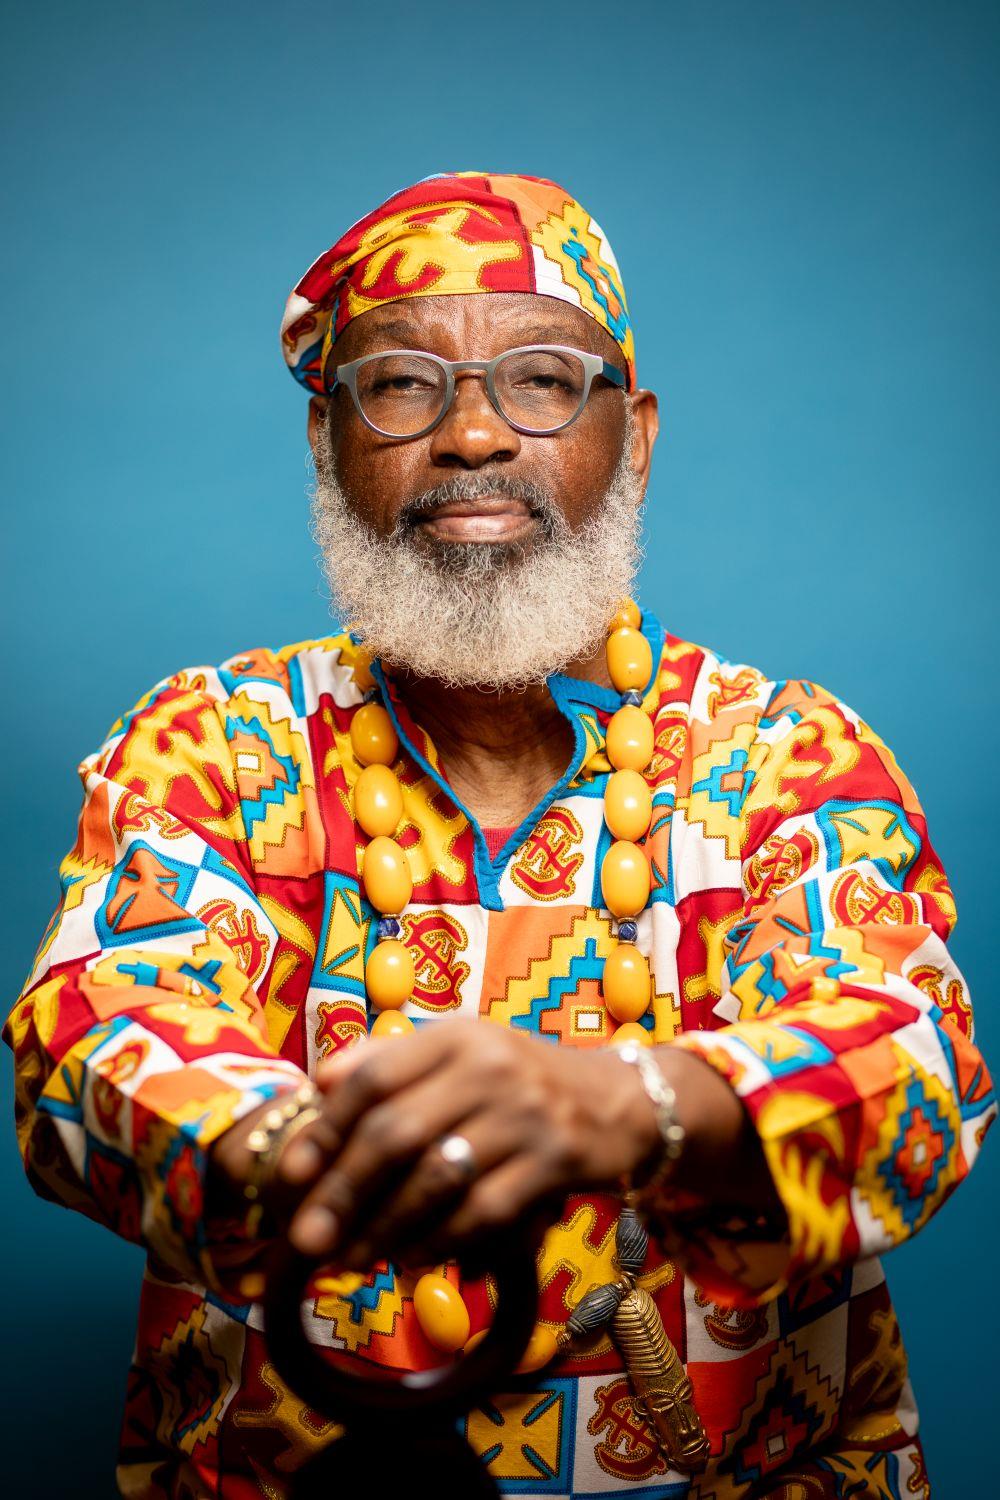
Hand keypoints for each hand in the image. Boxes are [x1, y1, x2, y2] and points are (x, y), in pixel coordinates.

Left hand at [271, 1018, 661, 1274]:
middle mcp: (489, 1066)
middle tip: (306, 1239)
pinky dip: (439, 1241)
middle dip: (343, 1192)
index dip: (326, 1127)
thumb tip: (320, 1084)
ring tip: (350, 1260)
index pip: (374, 1078)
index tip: (292, 1174)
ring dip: (385, 1228)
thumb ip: (393, 1061)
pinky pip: (484, 1211)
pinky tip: (409, 1261)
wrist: (616, 1098)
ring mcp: (526, 1114)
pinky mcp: (556, 1161)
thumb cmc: (516, 1078)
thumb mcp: (460, 1050)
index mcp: (455, 1035)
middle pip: (397, 1134)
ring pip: (436, 1180)